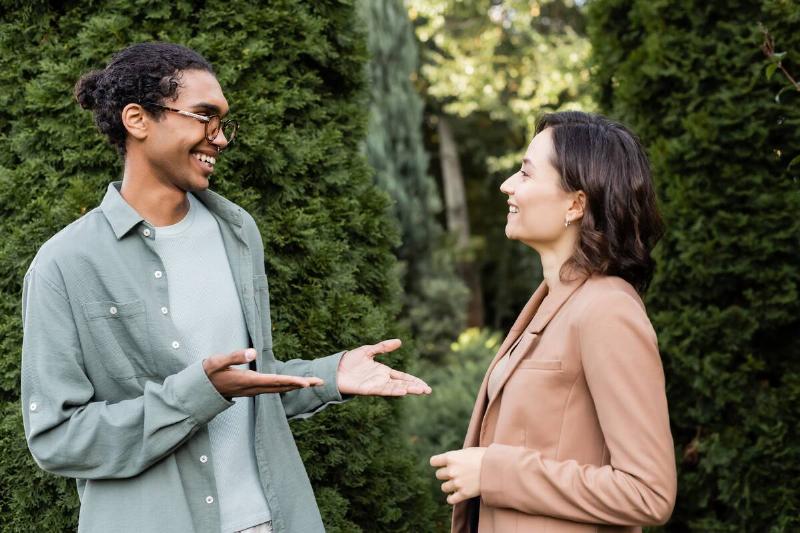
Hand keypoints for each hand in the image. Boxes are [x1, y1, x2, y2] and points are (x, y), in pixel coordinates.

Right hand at [203, 348, 322, 396]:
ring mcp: (253, 390)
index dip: (291, 381)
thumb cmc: (207, 374)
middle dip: (301, 384)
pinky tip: (291, 384)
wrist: (198, 390)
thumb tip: (253, 352)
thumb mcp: (216, 362)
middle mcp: (254, 388)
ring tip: (312, 382)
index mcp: (248, 381)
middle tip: (320, 382)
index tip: (306, 383)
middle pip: (282, 387)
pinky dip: (285, 386)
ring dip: (296, 385)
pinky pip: (273, 388)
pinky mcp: (251, 389)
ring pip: (279, 389)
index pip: (275, 381)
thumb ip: (234, 356)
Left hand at [336, 339, 431, 395]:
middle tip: (428, 390)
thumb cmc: (350, 361)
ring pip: (396, 389)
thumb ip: (383, 347)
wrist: (335, 368)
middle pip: (402, 384)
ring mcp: (376, 386)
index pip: (403, 377)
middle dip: (415, 387)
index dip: (413, 380)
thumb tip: (399, 341)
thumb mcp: (369, 350)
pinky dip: (393, 391)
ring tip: (420, 390)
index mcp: (383, 372)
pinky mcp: (368, 390)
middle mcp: (382, 380)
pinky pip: (383, 390)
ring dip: (408, 390)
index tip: (425, 385)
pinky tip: (403, 391)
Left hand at [430, 447, 486, 504]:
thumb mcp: (469, 451)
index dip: (437, 463)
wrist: (497, 468)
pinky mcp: (464, 494)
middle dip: (445, 474)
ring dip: (449, 486)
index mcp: (451, 457)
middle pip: (438, 475)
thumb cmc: (485, 456)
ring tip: (457, 484)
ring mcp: (457, 483)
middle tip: (454, 474)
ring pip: (444, 487)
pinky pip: (450, 499)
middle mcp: (451, 470)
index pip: (434, 461)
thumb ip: (458, 456)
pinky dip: (452, 498)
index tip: (441, 464)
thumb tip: (452, 460)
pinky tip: (455, 496)